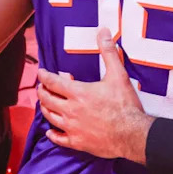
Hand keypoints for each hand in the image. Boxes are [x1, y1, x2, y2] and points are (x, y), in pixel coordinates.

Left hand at [36, 28, 153, 162]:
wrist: (131, 134)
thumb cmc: (125, 105)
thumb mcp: (118, 74)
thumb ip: (108, 52)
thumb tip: (102, 31)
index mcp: (78, 93)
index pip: (53, 82)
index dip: (44, 76)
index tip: (40, 72)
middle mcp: (70, 110)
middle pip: (47, 100)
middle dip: (42, 92)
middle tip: (42, 87)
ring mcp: (72, 128)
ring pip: (50, 117)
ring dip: (45, 109)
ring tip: (45, 104)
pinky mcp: (77, 142)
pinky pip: (58, 138)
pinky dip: (52, 134)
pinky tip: (51, 131)